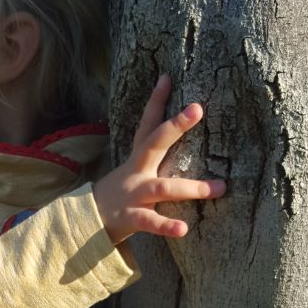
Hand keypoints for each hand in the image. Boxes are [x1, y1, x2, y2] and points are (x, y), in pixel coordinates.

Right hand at [93, 75, 226, 244]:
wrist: (87, 219)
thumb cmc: (121, 191)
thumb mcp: (134, 167)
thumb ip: (154, 152)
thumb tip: (177, 133)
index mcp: (138, 157)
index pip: (147, 123)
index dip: (156, 100)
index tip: (167, 78)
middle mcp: (137, 170)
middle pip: (155, 143)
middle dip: (175, 126)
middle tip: (197, 108)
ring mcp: (134, 194)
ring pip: (164, 187)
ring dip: (192, 188)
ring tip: (219, 187)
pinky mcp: (132, 217)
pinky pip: (151, 222)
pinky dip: (167, 226)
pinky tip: (183, 229)